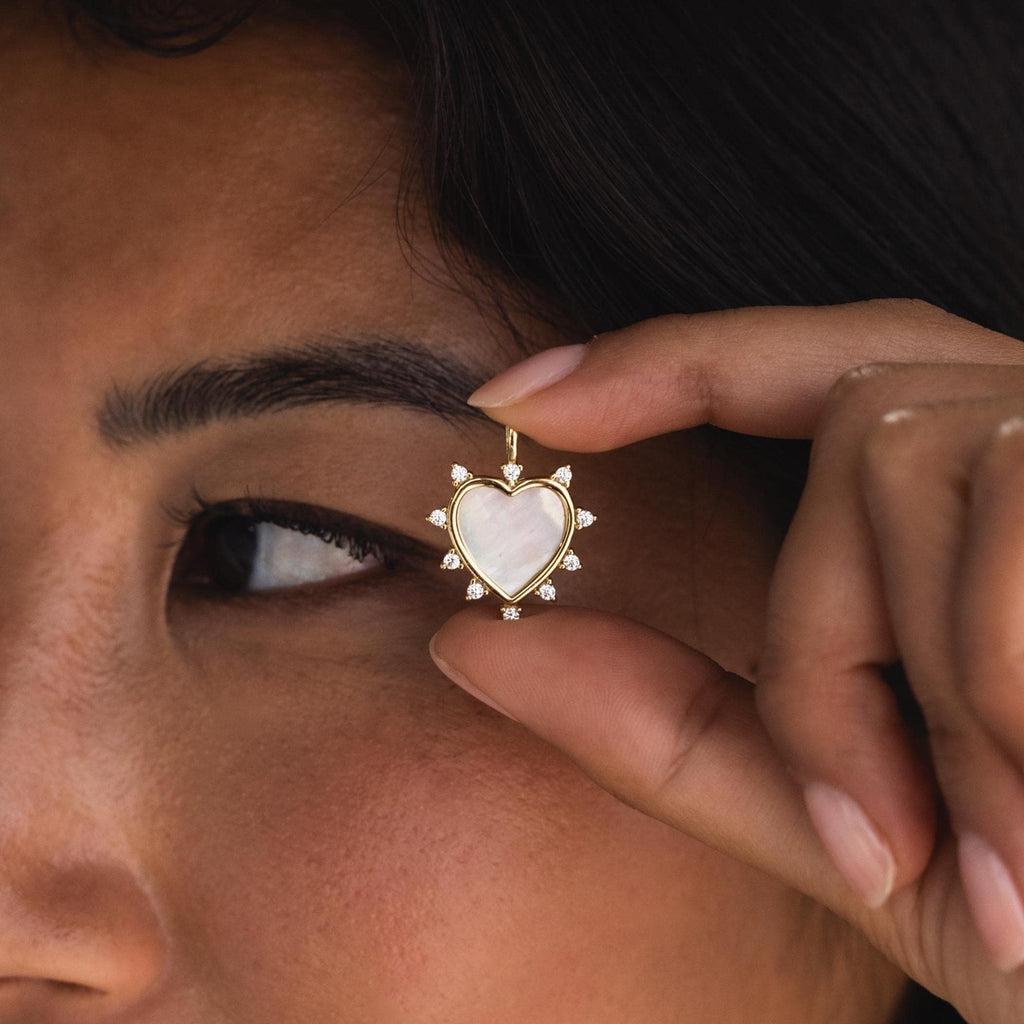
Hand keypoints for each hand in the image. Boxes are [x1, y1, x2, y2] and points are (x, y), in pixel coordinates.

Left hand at [429, 299, 1023, 1022]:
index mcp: (977, 501)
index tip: (517, 398)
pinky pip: (999, 496)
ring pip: (897, 453)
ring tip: (1003, 838)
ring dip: (905, 680)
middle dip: (821, 632)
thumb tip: (470, 643)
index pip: (795, 365)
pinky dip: (986, 680)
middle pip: (845, 428)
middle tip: (884, 824)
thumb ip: (662, 723)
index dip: (659, 360)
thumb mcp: (847, 816)